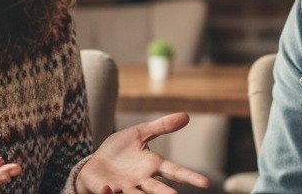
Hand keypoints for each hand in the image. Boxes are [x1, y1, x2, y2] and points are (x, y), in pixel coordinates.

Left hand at [77, 112, 210, 193]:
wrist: (95, 163)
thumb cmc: (120, 150)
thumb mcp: (139, 133)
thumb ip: (162, 126)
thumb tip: (186, 115)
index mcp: (152, 165)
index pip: (175, 171)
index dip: (189, 177)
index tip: (206, 183)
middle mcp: (142, 180)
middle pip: (157, 188)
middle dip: (165, 193)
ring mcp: (126, 187)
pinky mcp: (109, 191)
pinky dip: (109, 193)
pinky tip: (109, 188)